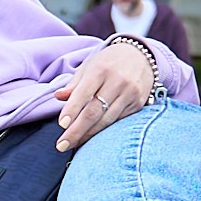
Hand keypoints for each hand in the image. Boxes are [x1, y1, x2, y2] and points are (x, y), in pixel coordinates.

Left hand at [49, 38, 158, 152]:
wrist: (142, 55)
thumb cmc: (108, 62)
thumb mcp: (89, 67)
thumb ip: (74, 84)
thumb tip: (58, 96)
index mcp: (100, 70)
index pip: (83, 93)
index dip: (72, 110)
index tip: (61, 125)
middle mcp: (117, 82)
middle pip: (94, 112)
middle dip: (76, 131)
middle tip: (61, 145)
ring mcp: (130, 93)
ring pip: (107, 120)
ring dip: (88, 135)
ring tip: (73, 144)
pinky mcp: (138, 103)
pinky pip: (118, 121)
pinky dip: (103, 131)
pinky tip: (91, 138)